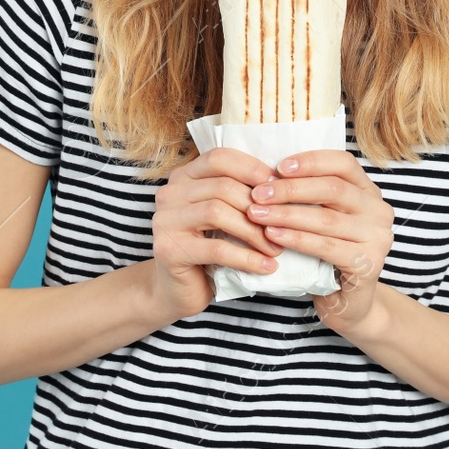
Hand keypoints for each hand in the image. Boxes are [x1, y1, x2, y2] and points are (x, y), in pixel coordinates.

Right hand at [146, 147, 286, 322]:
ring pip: (218, 212)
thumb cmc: (208, 248)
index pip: (219, 158)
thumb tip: (281, 182)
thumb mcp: (222, 215)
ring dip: (254, 232)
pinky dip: (246, 258)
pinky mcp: (168, 250)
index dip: (252, 169)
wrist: (178, 290)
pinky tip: (266, 266)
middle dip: (259, 206)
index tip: (279, 187)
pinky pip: (217, 248)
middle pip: (222, 186)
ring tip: (276, 248)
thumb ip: (237, 194)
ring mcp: (165, 221)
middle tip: (283, 225)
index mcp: (183, 176)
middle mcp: (169, 193)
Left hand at [244, 150, 394, 335]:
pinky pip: (326, 247)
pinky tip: (273, 236)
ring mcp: (378, 238)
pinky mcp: (368, 264)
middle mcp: (379, 211)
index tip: (278, 166)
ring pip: (326, 219)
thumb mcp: (321, 218)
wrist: (346, 303)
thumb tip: (269, 173)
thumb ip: (309, 195)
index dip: (311, 161)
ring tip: (257, 214)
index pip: (343, 163)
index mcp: (368, 191)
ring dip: (287, 215)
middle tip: (258, 194)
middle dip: (290, 189)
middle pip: (333, 189)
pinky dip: (296, 239)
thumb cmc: (327, 255)